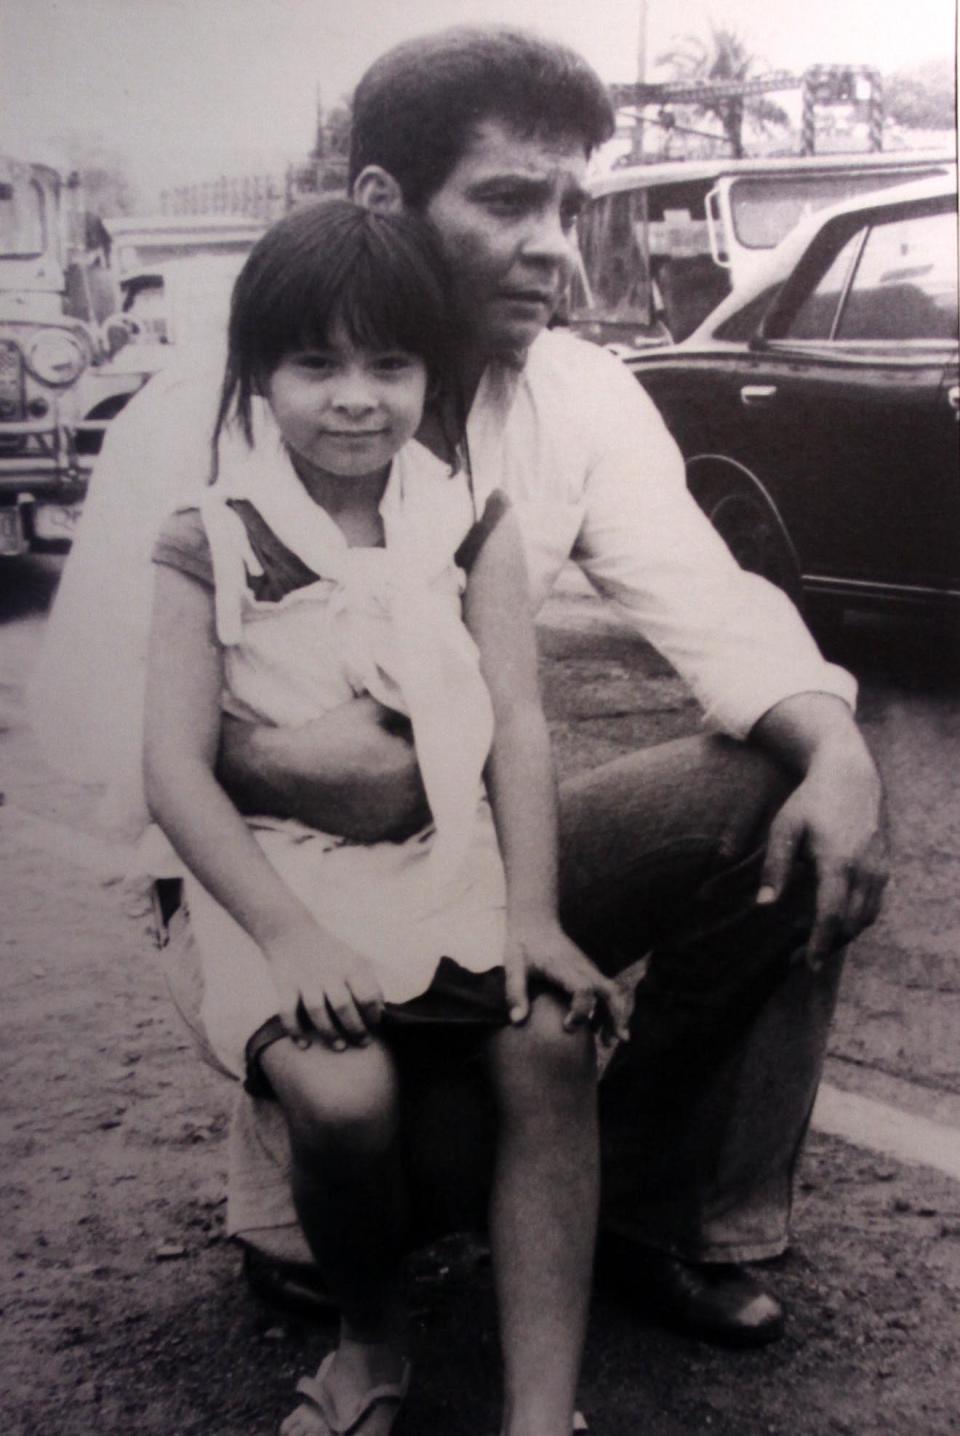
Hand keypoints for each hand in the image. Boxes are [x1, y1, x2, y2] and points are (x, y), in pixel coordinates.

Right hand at [218, 698, 430, 839]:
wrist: (287, 772)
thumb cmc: (331, 735)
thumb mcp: (373, 708)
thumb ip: (409, 705)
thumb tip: (436, 702)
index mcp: (413, 768)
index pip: (450, 755)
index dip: (452, 743)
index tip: (450, 732)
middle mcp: (409, 803)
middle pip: (446, 786)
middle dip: (444, 768)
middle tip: (442, 751)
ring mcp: (394, 823)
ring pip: (430, 808)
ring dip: (431, 792)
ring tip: (423, 772)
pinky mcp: (379, 834)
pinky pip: (408, 822)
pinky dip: (410, 808)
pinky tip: (402, 792)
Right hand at [263, 920, 384, 1049]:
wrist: (290, 931)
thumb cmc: (328, 951)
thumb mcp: (352, 958)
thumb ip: (367, 981)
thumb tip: (381, 1010)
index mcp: (349, 965)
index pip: (366, 993)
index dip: (373, 1013)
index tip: (375, 1026)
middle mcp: (328, 972)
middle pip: (343, 1006)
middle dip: (355, 1029)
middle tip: (362, 1043)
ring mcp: (305, 979)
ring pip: (317, 1012)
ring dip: (329, 1033)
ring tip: (339, 1046)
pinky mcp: (285, 985)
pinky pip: (288, 1011)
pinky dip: (295, 1030)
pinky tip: (303, 1045)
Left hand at [504, 915, 633, 1042]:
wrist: (536, 924)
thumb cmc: (524, 945)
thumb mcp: (514, 966)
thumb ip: (515, 991)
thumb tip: (517, 1020)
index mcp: (565, 967)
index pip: (583, 989)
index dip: (580, 1010)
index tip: (568, 1027)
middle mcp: (584, 968)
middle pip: (610, 991)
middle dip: (615, 1016)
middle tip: (610, 1042)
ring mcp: (590, 970)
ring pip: (614, 992)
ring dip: (617, 1016)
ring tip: (609, 1042)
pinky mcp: (590, 973)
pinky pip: (608, 991)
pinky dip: (610, 1010)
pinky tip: (599, 1029)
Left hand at [757, 754, 888, 970]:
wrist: (850, 775)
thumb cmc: (810, 801)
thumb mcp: (785, 828)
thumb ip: (775, 867)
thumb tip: (764, 906)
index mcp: (838, 862)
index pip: (832, 915)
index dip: (820, 943)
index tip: (808, 964)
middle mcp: (865, 870)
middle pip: (852, 923)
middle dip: (829, 945)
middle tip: (800, 959)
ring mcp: (879, 869)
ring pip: (867, 918)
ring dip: (844, 935)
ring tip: (815, 944)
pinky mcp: (885, 867)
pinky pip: (875, 904)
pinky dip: (857, 920)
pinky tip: (836, 922)